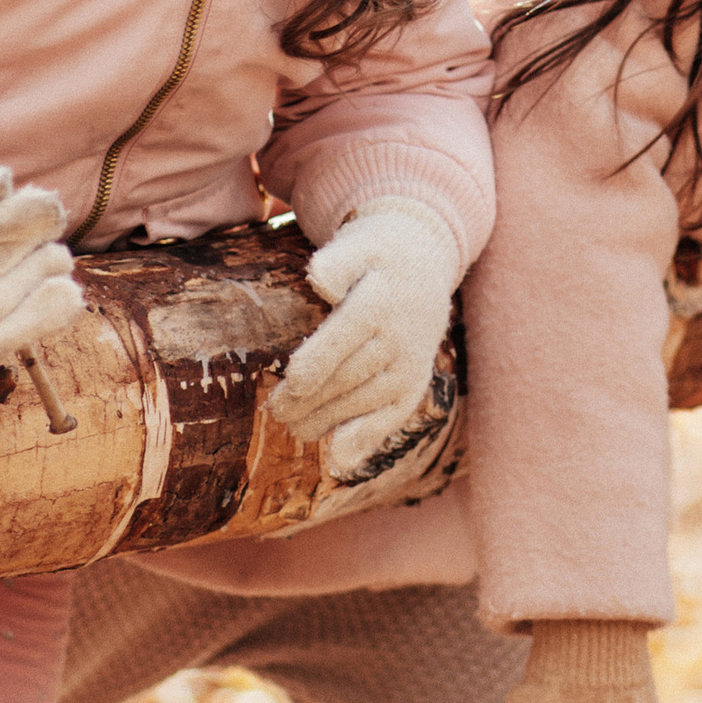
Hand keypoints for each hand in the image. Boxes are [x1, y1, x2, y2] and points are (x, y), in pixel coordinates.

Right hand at [0, 171, 83, 371]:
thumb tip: (4, 181)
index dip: (37, 210)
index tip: (49, 207)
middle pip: (27, 246)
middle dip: (37, 234)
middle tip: (19, 239)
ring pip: (46, 275)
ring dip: (49, 261)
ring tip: (23, 263)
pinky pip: (51, 318)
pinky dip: (64, 296)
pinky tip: (52, 287)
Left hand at [273, 200, 463, 474]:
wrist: (425, 262)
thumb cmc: (377, 254)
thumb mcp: (358, 243)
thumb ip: (337, 261)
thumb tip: (319, 278)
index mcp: (382, 302)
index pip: (346, 339)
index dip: (316, 366)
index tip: (289, 384)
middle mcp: (401, 338)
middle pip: (350, 377)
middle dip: (310, 400)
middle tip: (276, 412)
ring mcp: (411, 365)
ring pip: (365, 402)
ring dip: (328, 421)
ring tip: (295, 428)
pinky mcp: (415, 384)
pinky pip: (391, 418)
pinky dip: (366, 440)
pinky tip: (339, 460)